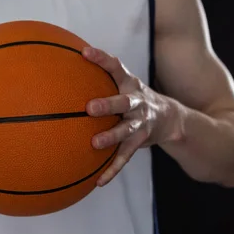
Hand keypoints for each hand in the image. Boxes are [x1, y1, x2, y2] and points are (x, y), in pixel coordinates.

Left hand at [82, 47, 181, 185]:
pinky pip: (125, 157)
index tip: (85, 53)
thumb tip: (63, 69)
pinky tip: (99, 181)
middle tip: (90, 108)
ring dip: (111, 137)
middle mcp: (137, 102)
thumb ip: (101, 76)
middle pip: (124, 102)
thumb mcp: (124, 83)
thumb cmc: (134, 98)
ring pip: (126, 131)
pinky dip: (112, 169)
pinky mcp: (139, 142)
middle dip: (108, 104)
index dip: (101, 59)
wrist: (170, 119)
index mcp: (130, 84)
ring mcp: (140, 123)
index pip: (116, 67)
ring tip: (94, 143)